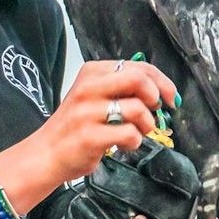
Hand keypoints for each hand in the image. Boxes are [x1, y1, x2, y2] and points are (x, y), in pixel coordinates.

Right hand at [35, 59, 180, 181]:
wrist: (48, 152)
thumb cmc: (76, 125)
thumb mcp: (94, 95)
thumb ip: (122, 87)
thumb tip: (161, 90)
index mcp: (91, 72)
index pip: (138, 66)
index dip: (162, 82)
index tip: (170, 97)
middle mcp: (88, 88)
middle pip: (138, 79)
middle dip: (156, 96)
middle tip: (155, 111)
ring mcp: (87, 112)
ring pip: (138, 109)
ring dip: (147, 125)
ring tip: (137, 132)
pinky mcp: (90, 136)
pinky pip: (130, 135)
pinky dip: (135, 141)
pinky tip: (124, 144)